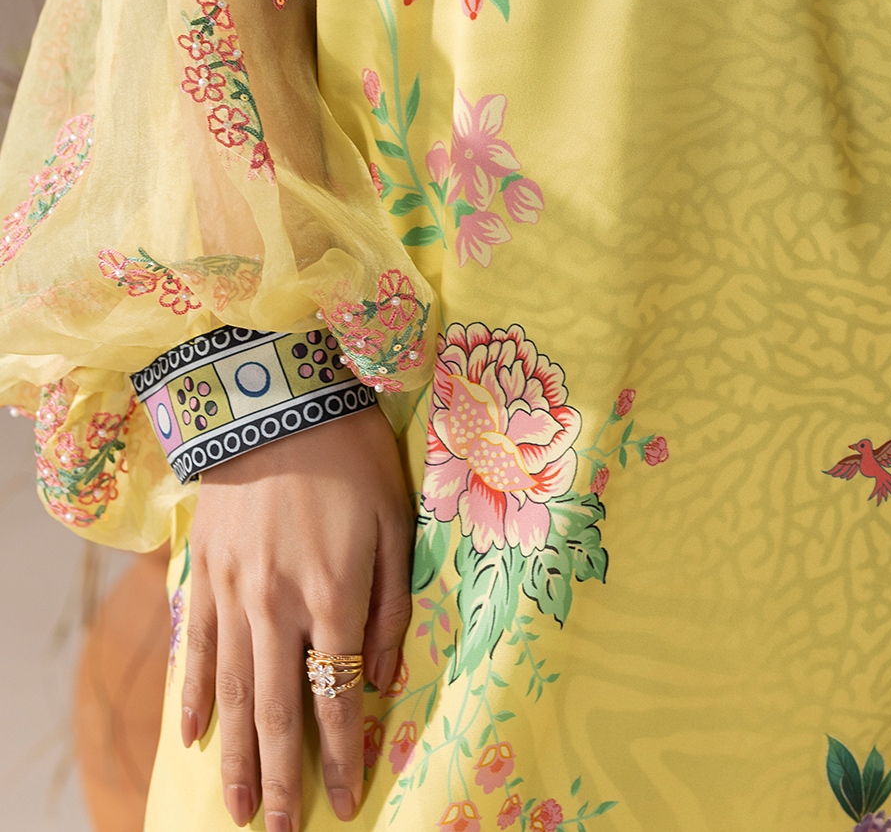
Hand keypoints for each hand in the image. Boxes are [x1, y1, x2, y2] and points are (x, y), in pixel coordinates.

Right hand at [181, 402, 413, 830]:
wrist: (274, 399)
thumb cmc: (352, 454)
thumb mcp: (397, 520)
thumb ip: (393, 605)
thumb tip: (384, 680)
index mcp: (335, 594)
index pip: (337, 697)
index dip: (343, 756)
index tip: (345, 802)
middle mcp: (277, 607)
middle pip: (277, 712)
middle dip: (280, 781)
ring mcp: (232, 595)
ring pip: (232, 695)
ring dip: (234, 758)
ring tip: (235, 811)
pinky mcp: (204, 575)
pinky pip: (194, 650)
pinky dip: (194, 697)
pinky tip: (194, 736)